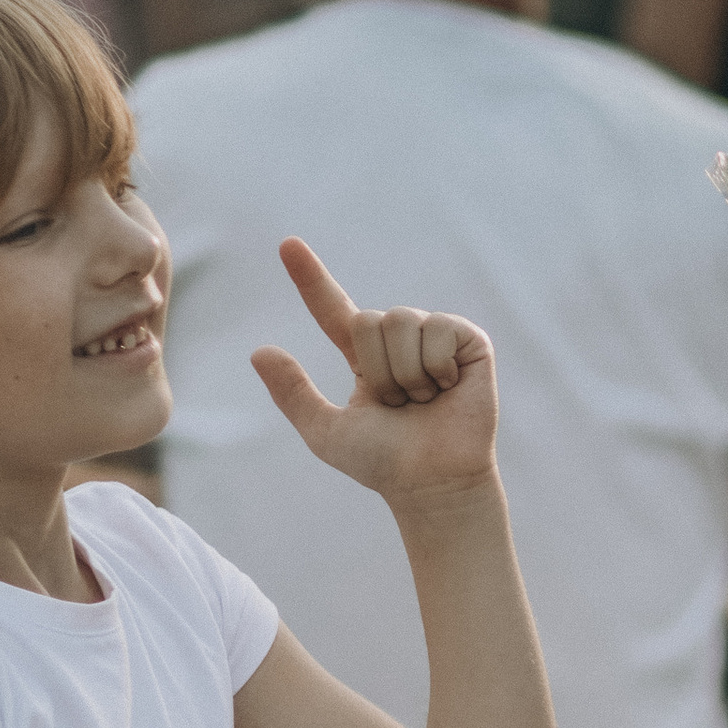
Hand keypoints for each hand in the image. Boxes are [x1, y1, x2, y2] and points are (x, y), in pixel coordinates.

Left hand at [252, 239, 498, 504]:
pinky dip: (437, 366)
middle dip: (378, 368)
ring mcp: (436, 338)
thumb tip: (258, 351)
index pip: (333, 310)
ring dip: (406, 372)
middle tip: (400, 404)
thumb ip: (293, 393)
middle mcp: (399, 341)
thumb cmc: (384, 463)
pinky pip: (438, 328)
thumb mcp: (326, 431)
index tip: (286, 245)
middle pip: (368, 319)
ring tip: (425, 400)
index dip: (310, 278)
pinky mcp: (470, 341)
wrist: (432, 482)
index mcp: (364, 358)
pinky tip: (449, 389)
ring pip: (401, 321)